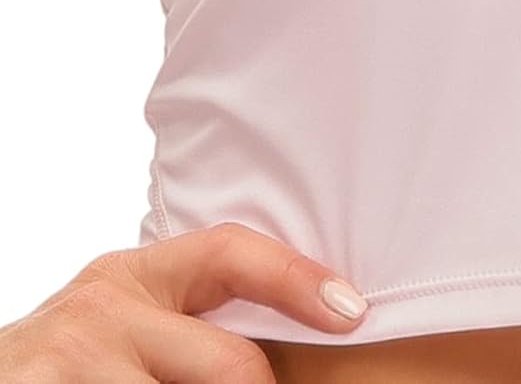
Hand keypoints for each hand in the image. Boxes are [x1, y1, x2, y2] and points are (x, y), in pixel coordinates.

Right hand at [0, 221, 368, 380]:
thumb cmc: (65, 373)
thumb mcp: (123, 330)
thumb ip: (189, 325)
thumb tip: (308, 331)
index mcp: (133, 276)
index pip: (231, 252)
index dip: (298, 278)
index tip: (351, 310)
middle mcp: (104, 306)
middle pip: (231, 366)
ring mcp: (71, 360)